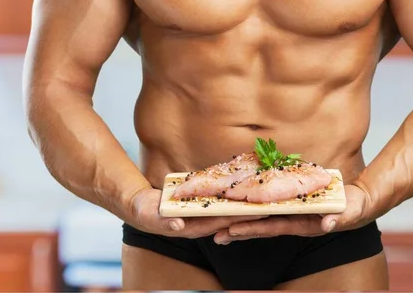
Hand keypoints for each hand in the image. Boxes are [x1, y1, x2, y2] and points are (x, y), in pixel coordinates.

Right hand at [128, 188, 266, 237]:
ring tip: (264, 192)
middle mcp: (201, 221)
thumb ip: (165, 223)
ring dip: (244, 201)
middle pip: (230, 216)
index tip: (257, 212)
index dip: (240, 217)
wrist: (141, 206)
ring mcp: (201, 213)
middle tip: (271, 201)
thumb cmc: (146, 212)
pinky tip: (245, 185)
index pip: (221, 222)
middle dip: (250, 210)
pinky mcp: (200, 203)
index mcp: (193, 227)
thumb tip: (178, 225)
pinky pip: (219, 198)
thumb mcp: (151, 216)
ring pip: (227, 207)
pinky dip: (232, 193)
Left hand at [213, 184, 371, 244]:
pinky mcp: (290, 203)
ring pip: (261, 219)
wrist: (357, 202)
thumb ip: (339, 219)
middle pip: (261, 226)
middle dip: (238, 230)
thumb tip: (328, 225)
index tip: (234, 229)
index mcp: (302, 224)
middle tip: (215, 234)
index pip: (273, 227)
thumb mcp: (349, 213)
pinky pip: (268, 206)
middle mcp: (292, 220)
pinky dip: (252, 207)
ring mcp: (290, 214)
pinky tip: (239, 205)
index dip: (253, 228)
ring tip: (219, 228)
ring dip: (240, 222)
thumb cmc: (352, 208)